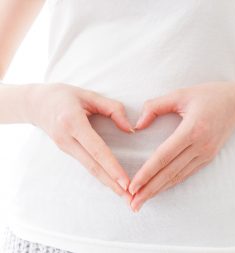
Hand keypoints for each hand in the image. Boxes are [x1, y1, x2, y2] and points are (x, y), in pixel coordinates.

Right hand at [27, 82, 133, 202]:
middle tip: (129, 199)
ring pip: (89, 168)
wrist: (36, 103)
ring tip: (123, 195)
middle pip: (93, 166)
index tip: (125, 182)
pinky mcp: (66, 150)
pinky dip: (100, 175)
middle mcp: (67, 139)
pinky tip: (110, 181)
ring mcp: (64, 147)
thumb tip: (130, 129)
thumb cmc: (64, 96)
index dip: (111, 167)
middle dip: (112, 184)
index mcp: (72, 123)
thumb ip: (112, 109)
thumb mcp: (89, 95)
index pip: (96, 149)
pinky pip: (86, 164)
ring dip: (107, 182)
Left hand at [128, 81, 234, 211]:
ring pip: (178, 177)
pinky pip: (186, 173)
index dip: (147, 173)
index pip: (163, 157)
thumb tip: (137, 125)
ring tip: (143, 201)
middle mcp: (200, 146)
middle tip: (133, 205)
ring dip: (159, 190)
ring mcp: (206, 154)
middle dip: (150, 190)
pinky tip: (160, 189)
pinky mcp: (208, 157)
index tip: (132, 186)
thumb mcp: (180, 94)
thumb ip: (155, 107)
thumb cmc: (208, 96)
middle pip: (170, 173)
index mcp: (192, 130)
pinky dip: (172, 183)